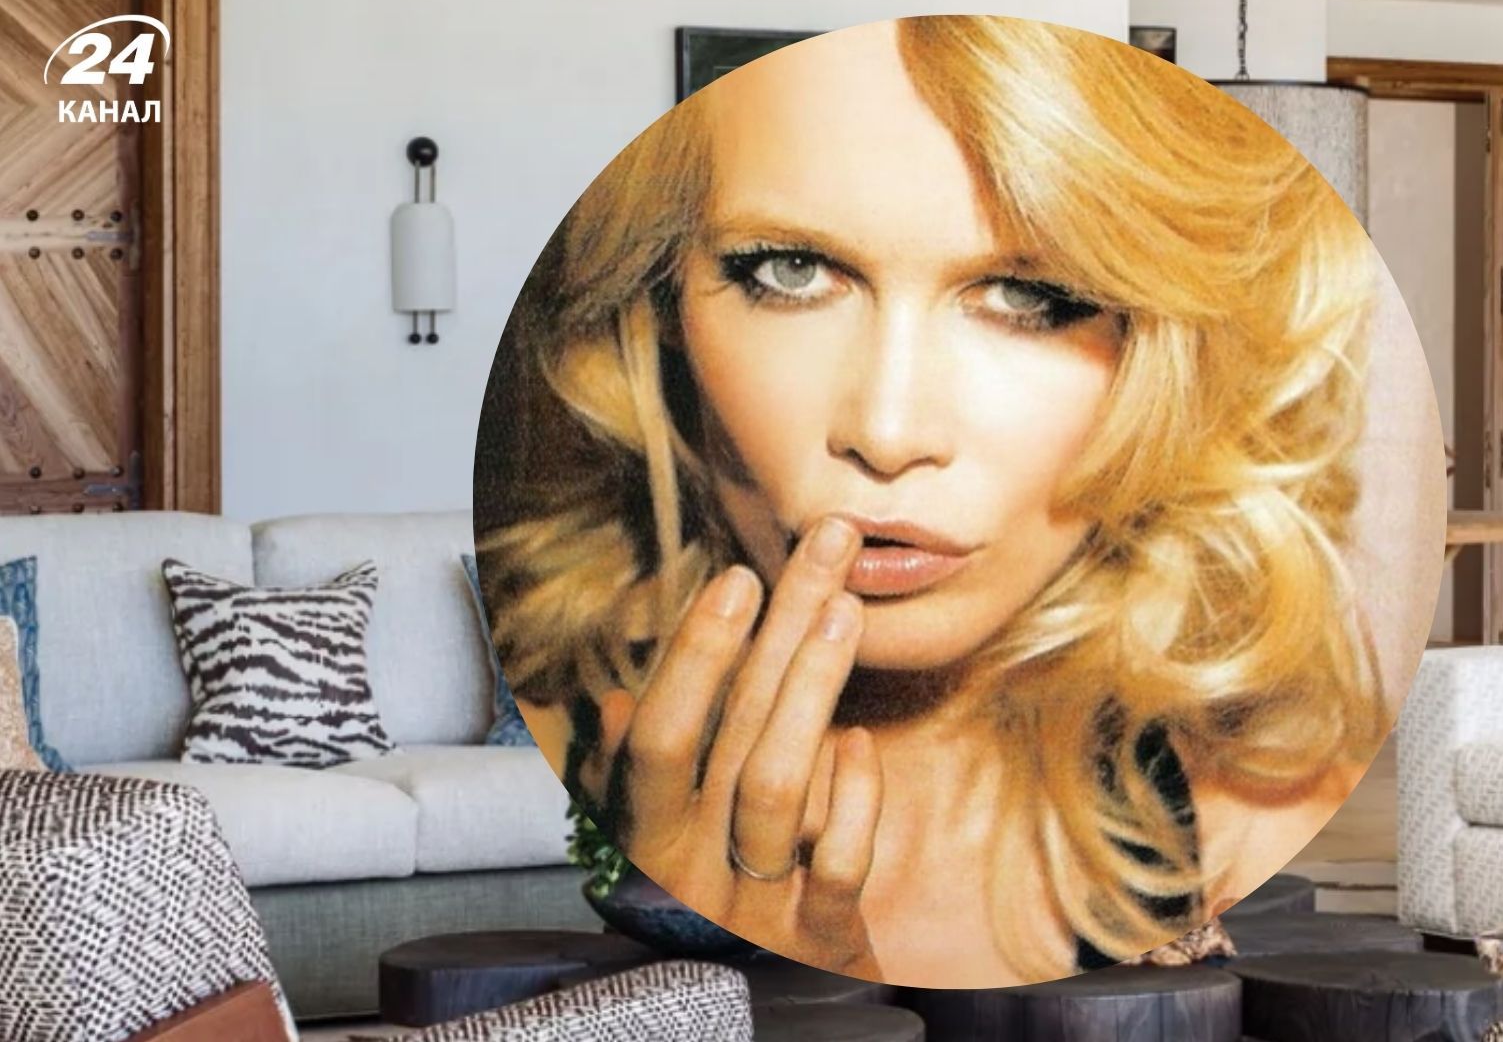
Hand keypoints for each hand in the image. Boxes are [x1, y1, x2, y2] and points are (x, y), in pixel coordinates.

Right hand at [618, 516, 883, 974]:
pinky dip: (851, 799)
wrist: (774, 1021)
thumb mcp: (664, 844)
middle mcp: (693, 873)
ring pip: (774, 790)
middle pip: (732, 734)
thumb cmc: (717, 909)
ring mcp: (756, 909)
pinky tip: (859, 743)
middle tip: (827, 546)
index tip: (738, 576)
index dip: (696, 655)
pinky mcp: (819, 941)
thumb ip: (633, 780)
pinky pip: (835, 865)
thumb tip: (606, 705)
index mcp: (648, 840)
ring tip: (846, 613)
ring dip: (811, 692)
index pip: (657, 737)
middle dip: (781, 628)